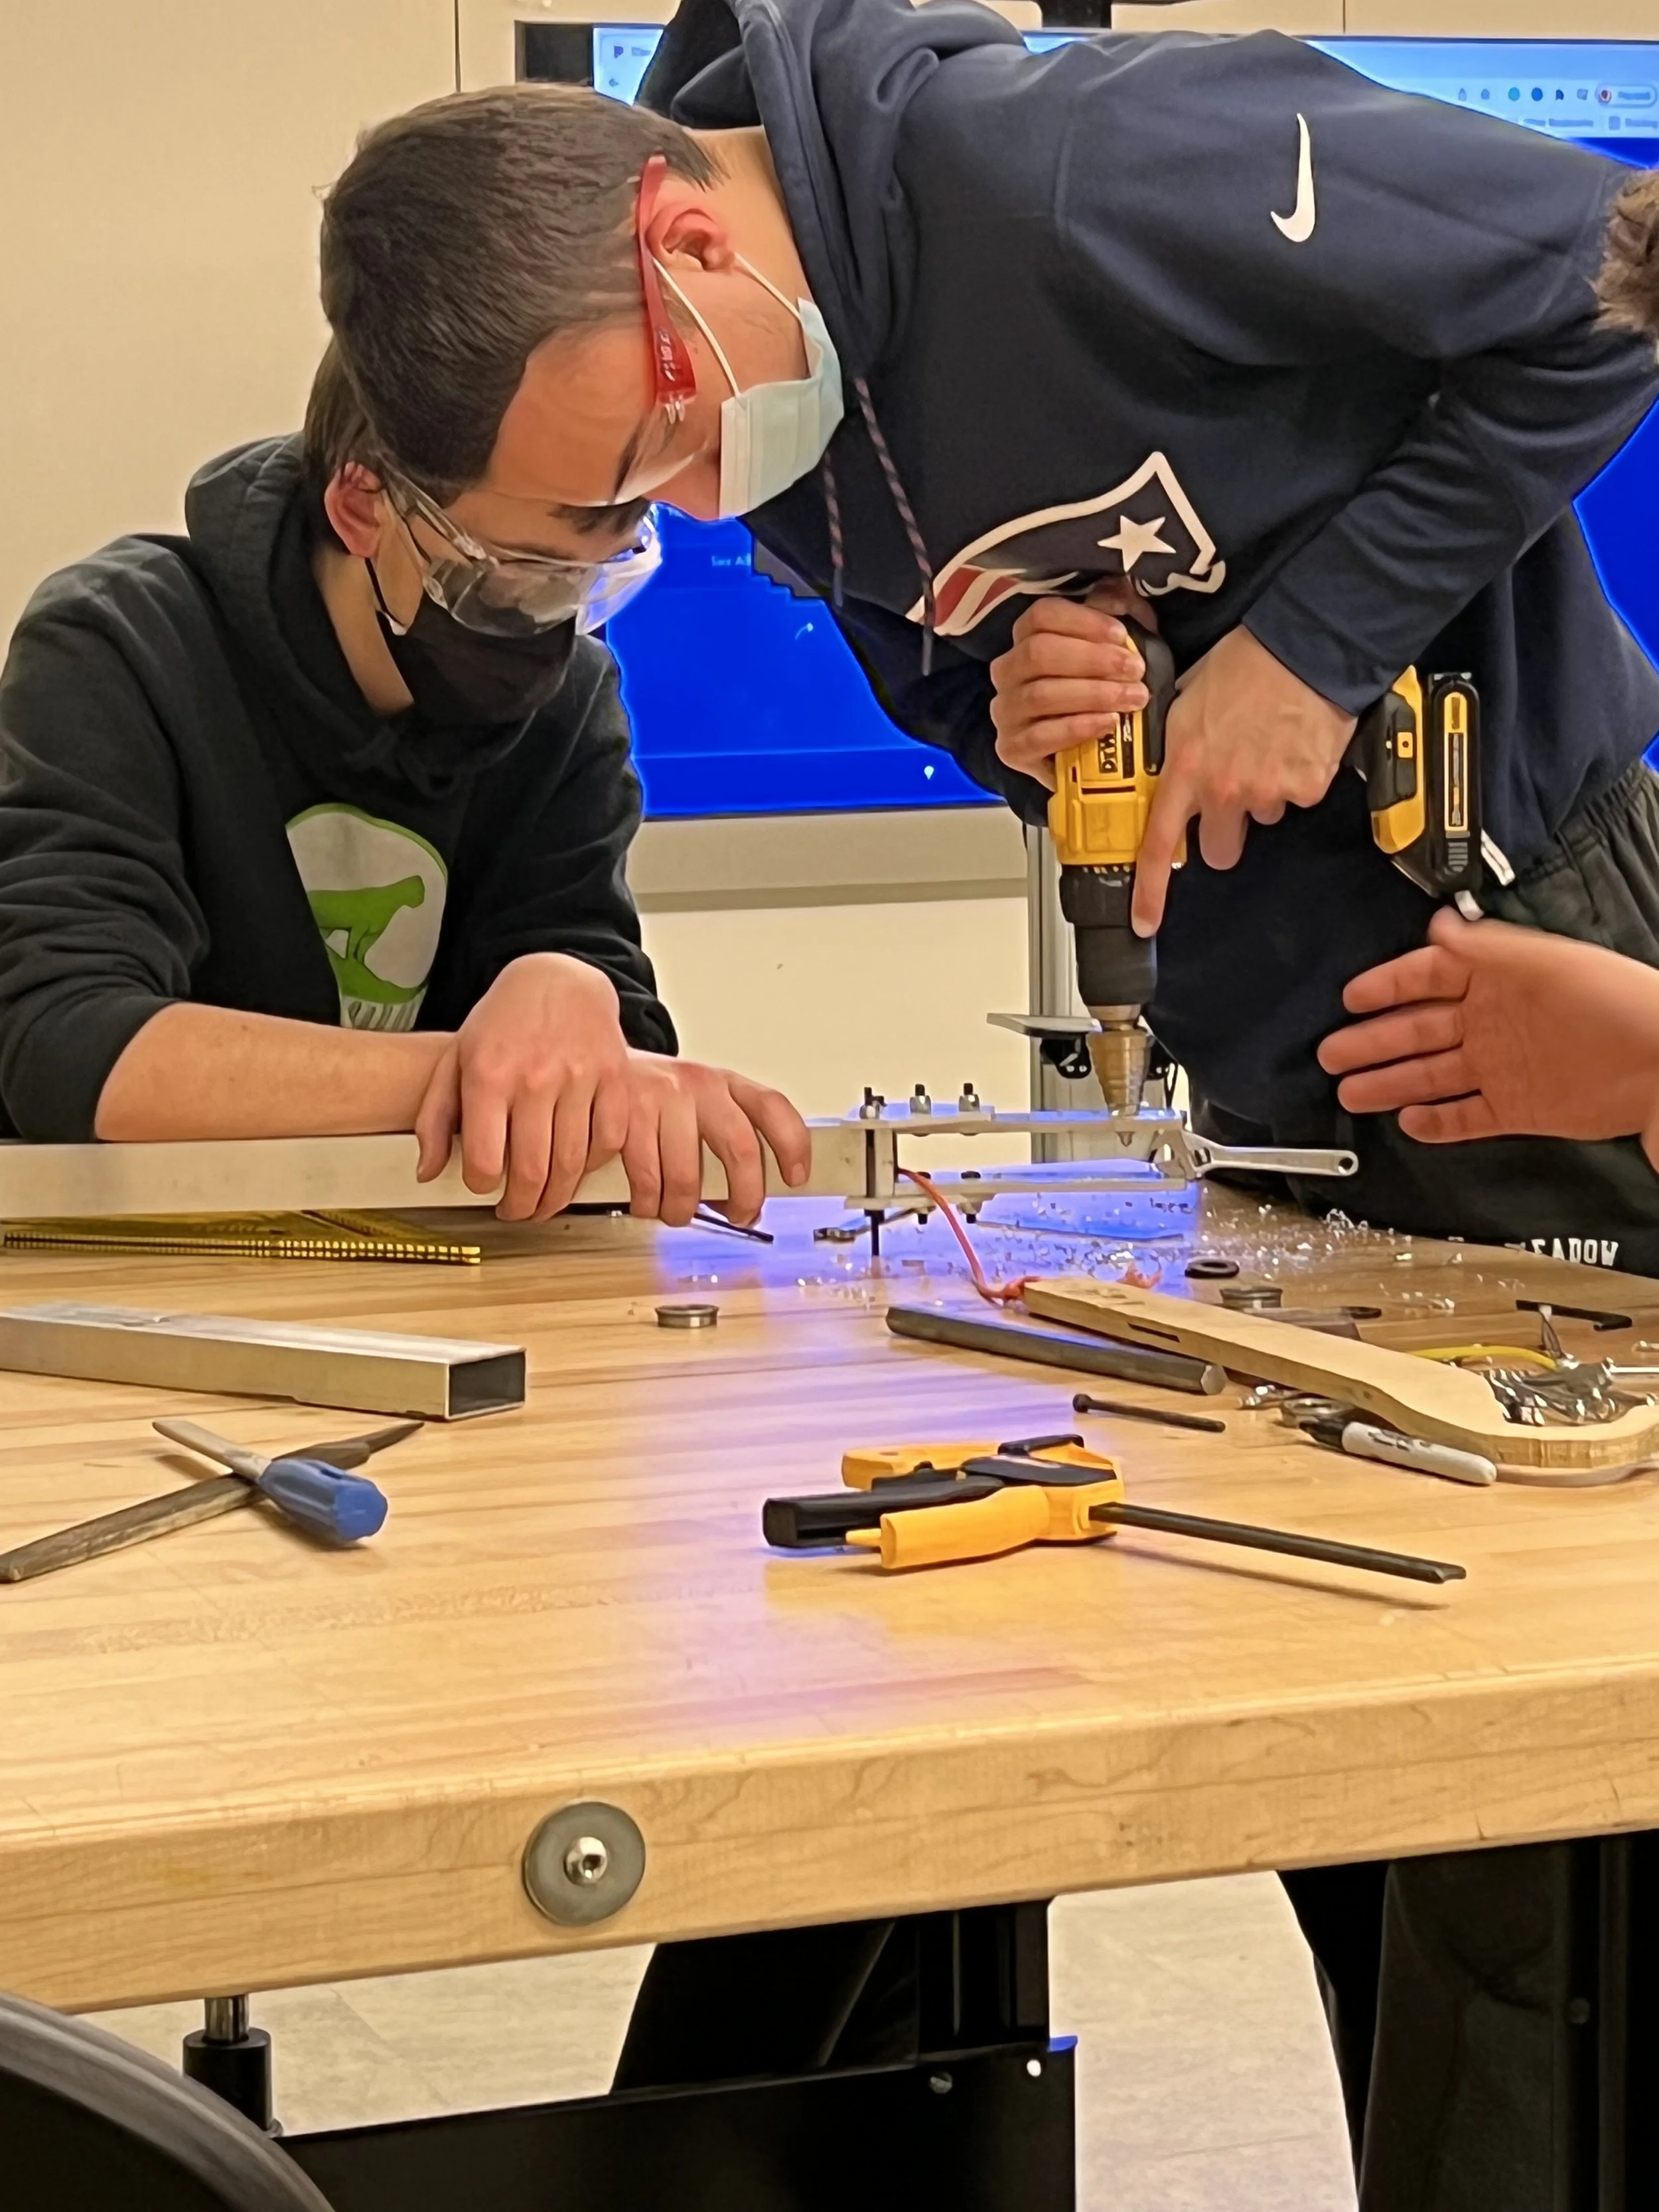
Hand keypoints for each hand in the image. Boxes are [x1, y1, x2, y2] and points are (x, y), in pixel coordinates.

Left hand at [414, 953, 630, 1219]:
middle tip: (516, 1211)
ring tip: (544, 1201)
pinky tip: (578, 1166)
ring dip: (557, 1197)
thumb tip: (427, 1171)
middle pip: (532, 1172)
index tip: (483, 1188)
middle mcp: (535, 1077)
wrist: (557, 979)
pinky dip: (594, 1164)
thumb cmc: (503, 1023)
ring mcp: (580, 1077)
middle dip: (522, 1206)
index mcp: (488, 1075)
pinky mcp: (615, 1078)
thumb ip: (435, 1117)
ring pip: (573, 1164)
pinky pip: (609, 1141)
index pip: (485, 1161)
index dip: (482, 1188)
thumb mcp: (455, 1060)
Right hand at [618, 1055, 811, 1225]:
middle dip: (744, 1196)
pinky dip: (647, 1203)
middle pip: (740, 1148)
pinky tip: (647, 1200)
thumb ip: (729, 1137)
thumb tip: (750, 1199)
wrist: (600, 1070)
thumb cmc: (656, 1097)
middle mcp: (698, 1086)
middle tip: (739, 1215)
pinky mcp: (625, 1116)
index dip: (792, 1145)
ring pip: (685, 1177)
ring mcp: (661, 1098)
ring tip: (678, 1212)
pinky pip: (645, 1180)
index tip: (796, 1177)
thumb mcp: (701, 1103)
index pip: (772, 1107)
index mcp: (724, 1083)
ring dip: (682, 1210)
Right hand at [988, 581, 1157, 790]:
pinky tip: (1107, 723)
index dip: (1083, 621)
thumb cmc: (1103, 690)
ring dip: (1092, 694)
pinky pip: (1038, 737)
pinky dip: (1076, 728)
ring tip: (1132, 698)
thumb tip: (1120, 593)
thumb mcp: (1116, 647)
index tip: (1122, 635)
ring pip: (1039, 694)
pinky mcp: (1010, 749)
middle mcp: (1008, 671)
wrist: (1092, 753)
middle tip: (1135, 670)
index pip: (1042, 615)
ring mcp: (1005, 711)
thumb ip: (1119, 614)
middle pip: (1038, 653)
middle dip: (1093, 660)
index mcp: (1027, 637)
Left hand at [1131, 627, 1354, 938]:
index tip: (1144, 920)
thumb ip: (1176, 746)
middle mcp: (1224, 791)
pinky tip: (1293, 744)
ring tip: (1266, 747)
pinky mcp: (1307, 788)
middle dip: (1222, 830)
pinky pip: (1297, 798)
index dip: (1150, 891)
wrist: (1304, 646)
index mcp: (1186, 770)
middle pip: (1218, 849)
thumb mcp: (1185, 700)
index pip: (1158, 845)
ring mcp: (1268, 793)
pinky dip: (1296, 780)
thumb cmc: (1245, 663)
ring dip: (1261, 796)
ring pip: (1261, 819)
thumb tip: (1171, 765)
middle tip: (1230, 796)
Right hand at [1317, 908, 1658, 1167]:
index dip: (1388, 986)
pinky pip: (1466, 1115)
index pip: (1427, 978)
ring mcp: (1502, 1068)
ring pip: (1431, 1075)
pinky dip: (1435, 1121)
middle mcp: (1492, 1023)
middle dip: (1372, 1040)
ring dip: (1389, 1081)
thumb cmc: (1613, 1002)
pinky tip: (1406, 1120)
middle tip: (1330, 1053)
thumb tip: (1436, 927)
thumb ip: (1485, 947)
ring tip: (1349, 1091)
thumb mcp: (1542, 962)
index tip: (1351, 998)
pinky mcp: (1517, 1109)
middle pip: (1418, 1030)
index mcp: (1496, 980)